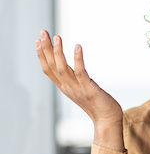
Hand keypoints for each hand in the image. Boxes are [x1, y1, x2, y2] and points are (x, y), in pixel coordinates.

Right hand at [36, 30, 124, 150]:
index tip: (38, 41)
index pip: (48, 69)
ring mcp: (77, 89)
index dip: (41, 55)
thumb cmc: (98, 105)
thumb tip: (73, 68)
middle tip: (42, 32)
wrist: (107, 121)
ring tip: (57, 37)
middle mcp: (68, 88)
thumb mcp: (82, 90)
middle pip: (52, 66)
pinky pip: (81, 72)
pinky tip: (78, 46)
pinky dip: (78, 59)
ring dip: (58, 51)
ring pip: (62, 68)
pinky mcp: (89, 89)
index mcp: (65, 88)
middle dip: (46, 49)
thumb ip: (76, 80)